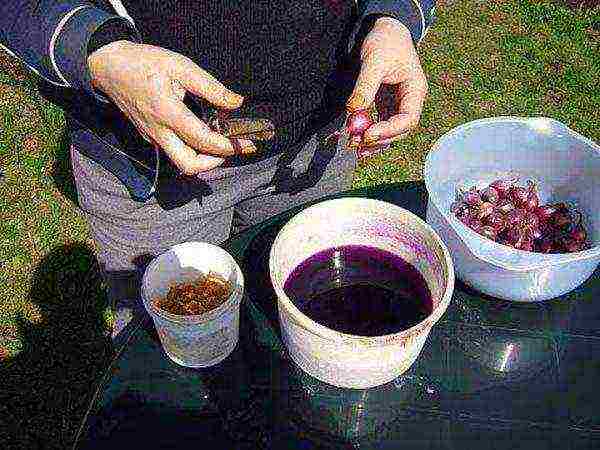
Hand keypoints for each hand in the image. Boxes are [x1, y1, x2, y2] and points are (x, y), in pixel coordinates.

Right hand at [88, 40, 256, 174]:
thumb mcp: (180, 66)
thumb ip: (210, 87)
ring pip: (182, 162)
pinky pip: (174, 151)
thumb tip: (235, 103)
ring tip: (220, 142)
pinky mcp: (150, 137)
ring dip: (204, 159)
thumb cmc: (144, 63)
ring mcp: (152, 137)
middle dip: (215, 162)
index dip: (228, 146)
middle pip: (189, 165)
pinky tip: (202, 133)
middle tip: (231, 149)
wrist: (108, 66)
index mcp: (168, 113)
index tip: (246, 144)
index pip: (203, 140)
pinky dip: (192, 149)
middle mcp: (159, 132)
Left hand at [346, 17, 427, 151]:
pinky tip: (357, 141)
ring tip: (354, 147)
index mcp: (415, 90)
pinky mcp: (386, 104)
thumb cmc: (386, 41)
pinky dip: (369, 133)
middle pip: (399, 130)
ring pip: (390, 131)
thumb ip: (365, 86)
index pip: (407, 119)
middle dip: (379, 139)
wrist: (386, 29)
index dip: (388, 130)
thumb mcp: (374, 61)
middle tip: (356, 143)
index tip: (367, 134)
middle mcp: (409, 101)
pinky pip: (380, 124)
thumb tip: (353, 110)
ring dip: (373, 141)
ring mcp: (398, 104)